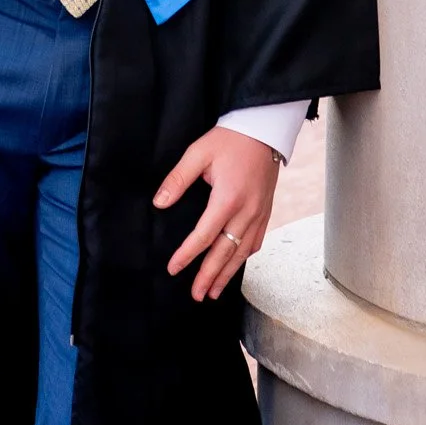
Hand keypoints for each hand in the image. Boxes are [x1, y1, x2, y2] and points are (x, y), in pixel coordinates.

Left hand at [153, 126, 280, 301]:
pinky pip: (256, 241)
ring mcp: (259, 213)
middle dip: (209, 276)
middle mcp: (246, 211)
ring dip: (227, 274)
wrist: (264, 129)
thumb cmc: (231, 139)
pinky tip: (236, 266)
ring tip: (214, 292)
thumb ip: (178, 179)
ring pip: (242, 252)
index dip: (188, 254)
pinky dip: (244, 258)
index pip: (204, 236)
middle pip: (225, 252)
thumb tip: (159, 202)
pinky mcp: (266, 211)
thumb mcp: (198, 152)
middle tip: (196, 295)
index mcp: (228, 198)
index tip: (174, 268)